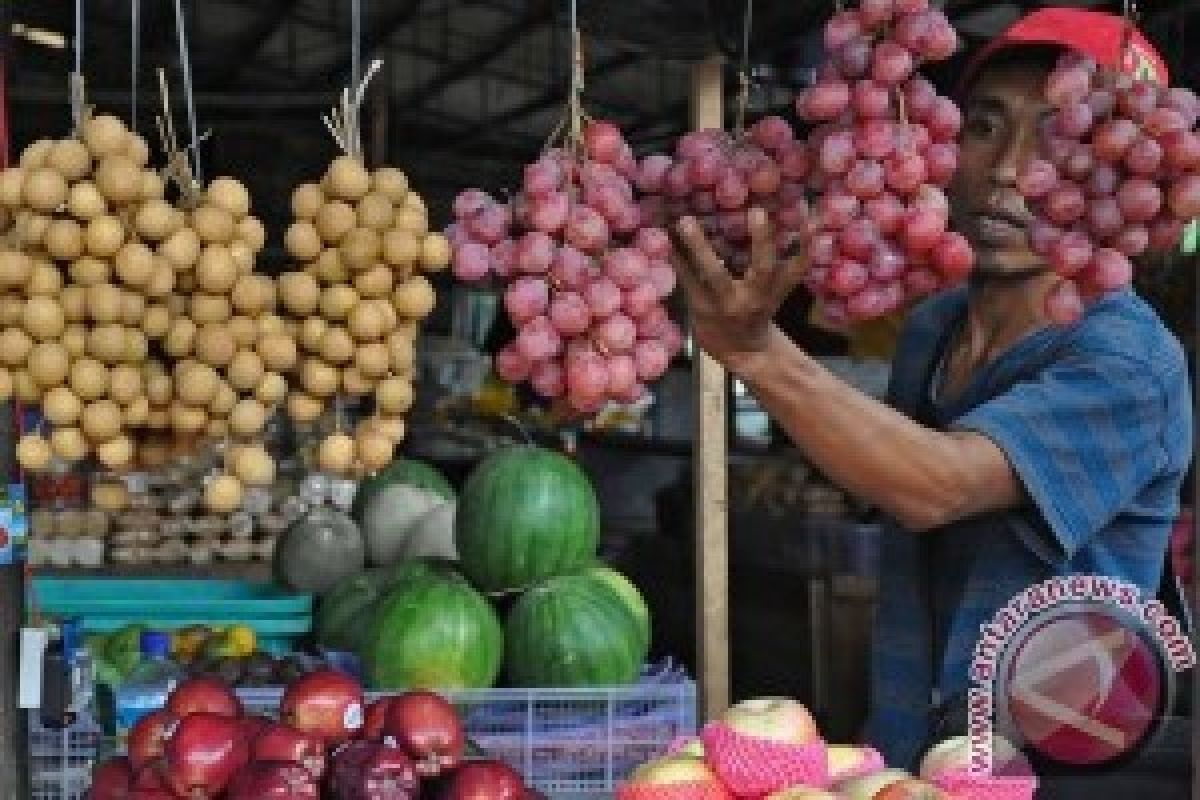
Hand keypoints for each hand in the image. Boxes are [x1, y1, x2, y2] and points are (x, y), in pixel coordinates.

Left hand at [673, 207, 807, 375]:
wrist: (741, 350)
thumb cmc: (761, 306)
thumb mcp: (782, 284)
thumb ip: (795, 253)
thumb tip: (810, 216)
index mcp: (776, 289)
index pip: (798, 264)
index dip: (807, 241)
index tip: (808, 211)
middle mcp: (755, 297)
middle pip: (762, 268)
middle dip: (761, 240)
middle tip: (755, 210)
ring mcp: (728, 304)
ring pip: (715, 273)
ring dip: (699, 246)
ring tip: (685, 221)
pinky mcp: (701, 308)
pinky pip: (688, 279)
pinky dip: (676, 258)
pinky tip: (665, 238)